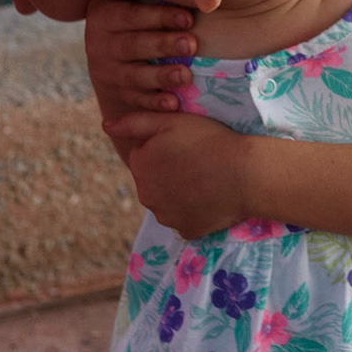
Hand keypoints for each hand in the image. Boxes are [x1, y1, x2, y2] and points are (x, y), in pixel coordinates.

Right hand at [86, 0, 196, 114]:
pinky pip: (136, 101)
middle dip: (162, 46)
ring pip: (133, 77)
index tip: (188, 18)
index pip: (130, 16)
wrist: (105, 45)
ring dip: (160, 77)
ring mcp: (108, 73)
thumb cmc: (125, 5)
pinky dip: (154, 103)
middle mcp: (100, 47)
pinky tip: (173, 103)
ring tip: (186, 75)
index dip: (158, 17)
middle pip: (132, 47)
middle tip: (191, 44)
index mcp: (103, 17)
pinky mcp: (118, 94)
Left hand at [104, 110, 250, 238]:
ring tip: (207, 178)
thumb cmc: (210, 141)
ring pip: (168, 200)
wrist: (246, 174)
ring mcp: (166, 216)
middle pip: (154, 179)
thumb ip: (135, 122)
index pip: (146, 154)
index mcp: (140, 165)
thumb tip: (105, 126)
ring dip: (181, 191)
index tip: (187, 144)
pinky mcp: (186, 230)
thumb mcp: (171, 121)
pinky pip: (186, 217)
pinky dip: (195, 209)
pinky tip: (211, 196)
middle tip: (198, 160)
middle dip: (170, 171)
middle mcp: (146, 195)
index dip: (167, 146)